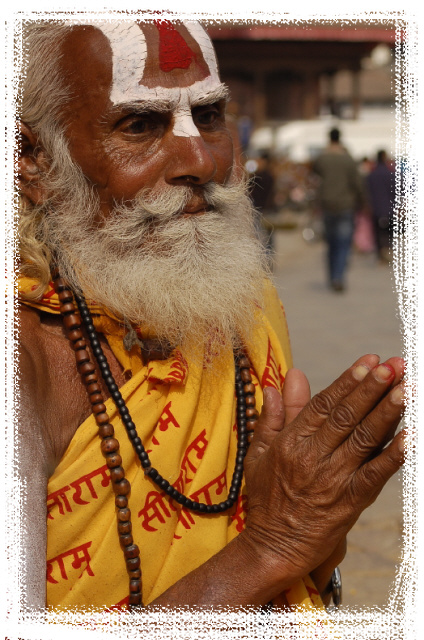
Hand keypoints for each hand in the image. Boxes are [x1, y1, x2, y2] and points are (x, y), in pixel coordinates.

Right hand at [242, 354, 404, 581]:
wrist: (273, 548)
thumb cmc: (266, 498)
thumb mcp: (258, 453)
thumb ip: (273, 415)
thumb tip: (282, 380)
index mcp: (291, 442)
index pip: (323, 405)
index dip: (348, 381)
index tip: (369, 361)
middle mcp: (313, 457)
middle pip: (347, 416)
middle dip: (373, 388)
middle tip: (395, 365)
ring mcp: (333, 479)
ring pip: (365, 439)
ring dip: (388, 412)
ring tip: (407, 389)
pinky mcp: (350, 502)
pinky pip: (377, 475)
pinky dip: (396, 455)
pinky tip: (412, 437)